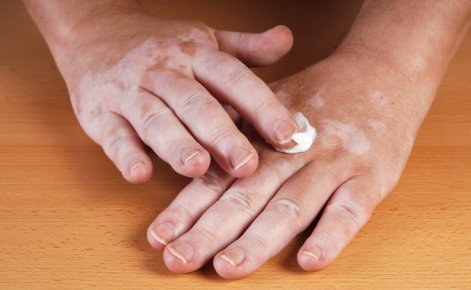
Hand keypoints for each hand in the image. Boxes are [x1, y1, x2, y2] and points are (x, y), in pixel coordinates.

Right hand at [55, 8, 297, 182]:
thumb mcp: (206, 41)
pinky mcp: (100, 114)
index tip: (289, 134)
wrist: (94, 32)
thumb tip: (287, 39)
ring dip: (176, 144)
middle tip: (246, 164)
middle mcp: (164, 72)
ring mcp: (129, 92)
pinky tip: (139, 173)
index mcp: (196, 54)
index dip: (262, 105)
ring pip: (154, 119)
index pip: (233, 77)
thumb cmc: (161, 47)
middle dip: (221, 134)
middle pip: (195, 103)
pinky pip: (112, 135)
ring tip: (196, 167)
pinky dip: (125, 154)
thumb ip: (246, 48)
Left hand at [147, 51, 434, 277]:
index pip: (218, 176)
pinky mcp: (371, 176)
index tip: (159, 237)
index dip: (186, 208)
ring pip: (291, 206)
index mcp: (265, 135)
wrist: (383, 71)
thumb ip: (237, 129)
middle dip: (209, 232)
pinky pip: (350, 211)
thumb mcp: (272, 102)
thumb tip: (192, 159)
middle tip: (177, 260)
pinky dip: (330, 236)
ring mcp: (333, 164)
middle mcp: (294, 150)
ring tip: (227, 268)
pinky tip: (308, 261)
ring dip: (257, 240)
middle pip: (246, 195)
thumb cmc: (322, 94)